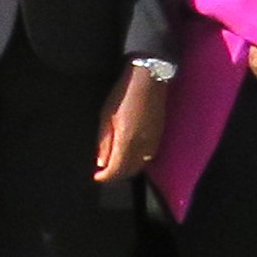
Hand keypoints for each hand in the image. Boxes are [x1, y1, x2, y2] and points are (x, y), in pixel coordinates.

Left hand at [94, 68, 170, 183]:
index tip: (97, 176)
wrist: (148, 79)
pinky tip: (130, 156)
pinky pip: (149, 157)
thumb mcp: (105, 116)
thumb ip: (104, 141)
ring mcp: (154, 140)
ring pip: (141, 165)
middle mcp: (143, 145)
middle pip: (130, 171)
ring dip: (128, 169)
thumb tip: (101, 162)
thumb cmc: (122, 94)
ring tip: (115, 165)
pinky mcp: (159, 135)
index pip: (117, 170)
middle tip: (104, 172)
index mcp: (127, 141)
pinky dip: (138, 161)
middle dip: (116, 175)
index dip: (105, 177)